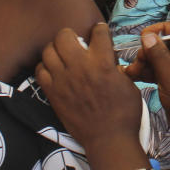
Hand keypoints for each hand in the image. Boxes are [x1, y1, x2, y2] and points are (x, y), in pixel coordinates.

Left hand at [36, 23, 142, 151]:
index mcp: (102, 63)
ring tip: (61, 54)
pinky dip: (45, 67)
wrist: (108, 138)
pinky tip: (53, 70)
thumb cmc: (124, 113)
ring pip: (48, 50)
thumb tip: (109, 61)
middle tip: (74, 41)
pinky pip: (40, 71)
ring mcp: (63, 79)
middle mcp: (80, 67)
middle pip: (64, 35)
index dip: (99, 30)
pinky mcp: (53, 93)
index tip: (99, 32)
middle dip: (70, 34)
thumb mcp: (129, 84)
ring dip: (55, 49)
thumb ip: (116, 68)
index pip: (97, 33)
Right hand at [124, 22, 169, 136]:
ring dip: (144, 62)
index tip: (145, 35)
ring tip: (131, 71)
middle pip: (165, 44)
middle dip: (149, 50)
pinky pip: (157, 70)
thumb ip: (159, 55)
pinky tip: (132, 75)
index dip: (161, 30)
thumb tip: (148, 36)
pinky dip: (146, 72)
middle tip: (138, 60)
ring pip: (159, 58)